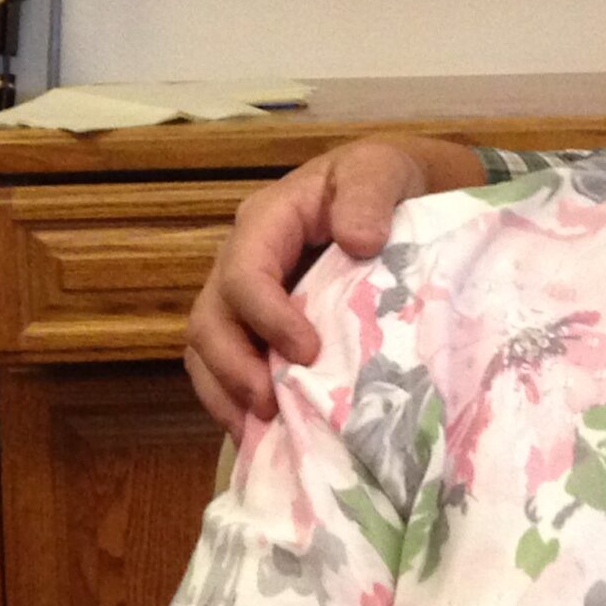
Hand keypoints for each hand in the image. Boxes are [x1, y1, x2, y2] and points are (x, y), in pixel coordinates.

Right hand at [184, 139, 433, 429]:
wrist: (398, 197)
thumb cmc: (385, 181)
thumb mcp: (381, 170)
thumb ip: (368, 194)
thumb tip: (359, 240)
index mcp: (267, 221)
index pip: (243, 272)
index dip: (266, 315)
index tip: (307, 350)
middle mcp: (244, 262)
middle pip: (209, 319)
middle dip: (232, 367)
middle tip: (270, 406)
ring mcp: (247, 300)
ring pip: (207, 350)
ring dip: (226, 394)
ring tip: (262, 432)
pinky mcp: (262, 330)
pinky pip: (229, 369)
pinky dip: (238, 403)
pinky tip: (267, 435)